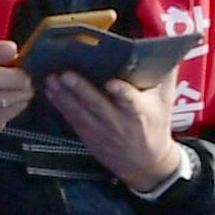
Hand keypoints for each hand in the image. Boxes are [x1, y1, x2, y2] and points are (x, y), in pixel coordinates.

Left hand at [43, 70, 183, 188]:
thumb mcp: (165, 101)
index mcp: (139, 112)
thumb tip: (165, 50)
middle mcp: (118, 122)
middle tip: (65, 74)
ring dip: (63, 96)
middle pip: (97, 105)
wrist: (144, 163)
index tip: (112, 83)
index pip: (131, 102)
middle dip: (80, 89)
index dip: (122, 93)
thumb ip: (164, 76)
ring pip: (79, 112)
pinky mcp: (87, 136)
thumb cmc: (155, 125)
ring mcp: (100, 130)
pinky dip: (59, 105)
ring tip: (50, 79)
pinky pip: (71, 119)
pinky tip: (49, 91)